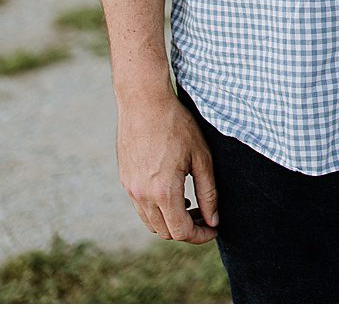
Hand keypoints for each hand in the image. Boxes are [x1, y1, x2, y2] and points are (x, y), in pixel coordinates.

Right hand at [116, 93, 218, 243]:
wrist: (144, 103)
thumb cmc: (176, 125)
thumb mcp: (201, 158)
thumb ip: (208, 193)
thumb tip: (213, 220)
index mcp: (163, 192)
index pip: (181, 232)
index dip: (200, 236)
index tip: (213, 229)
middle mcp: (142, 195)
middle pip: (165, 232)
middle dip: (187, 230)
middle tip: (205, 217)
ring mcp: (130, 189)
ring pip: (151, 222)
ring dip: (171, 221)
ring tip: (191, 205)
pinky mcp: (125, 180)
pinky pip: (141, 207)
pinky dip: (158, 210)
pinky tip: (173, 193)